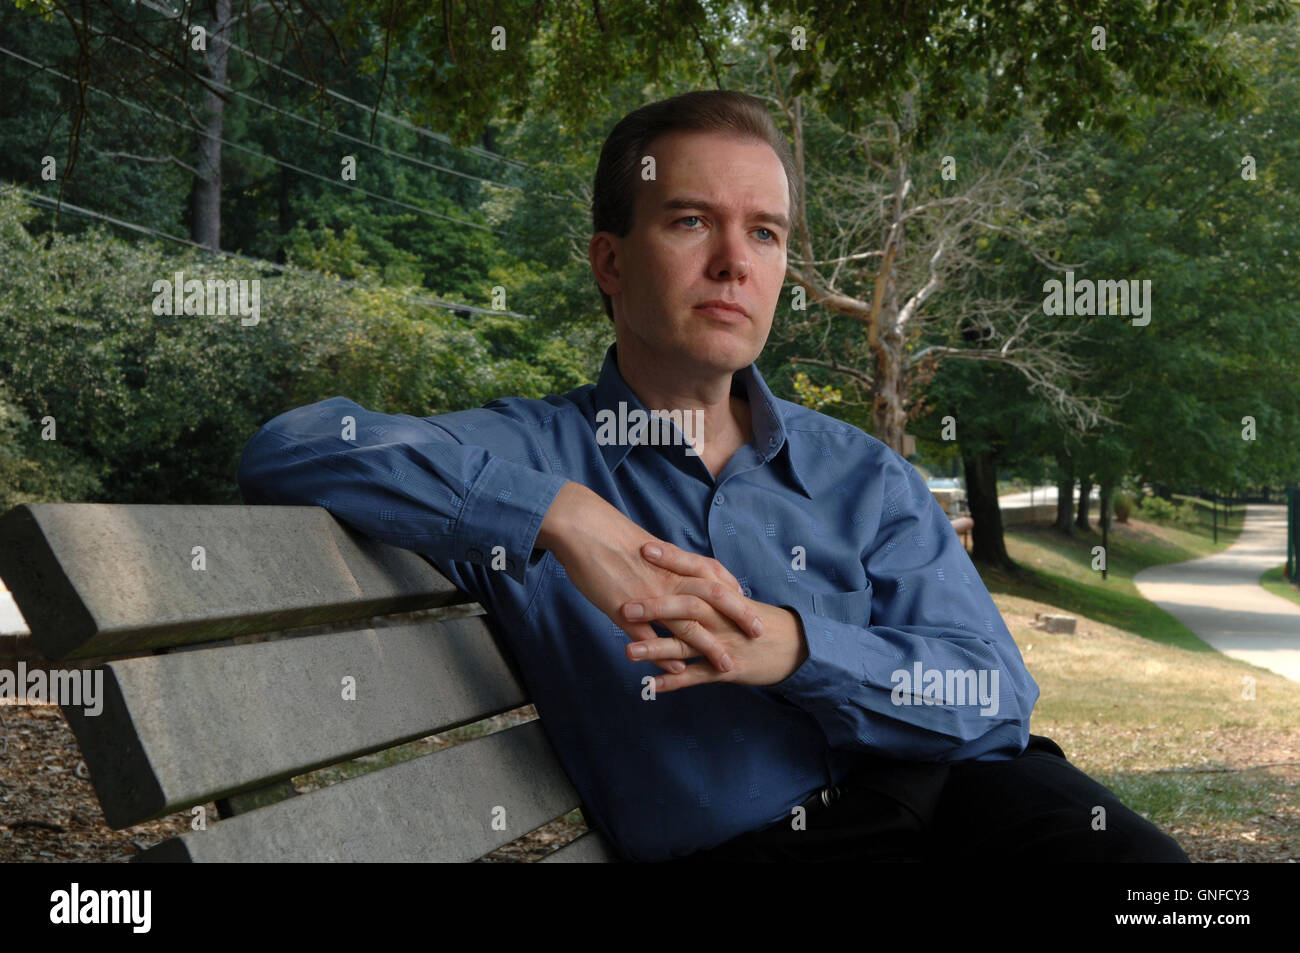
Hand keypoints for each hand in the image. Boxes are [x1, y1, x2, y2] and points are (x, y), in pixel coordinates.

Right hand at [536, 483, 763, 674]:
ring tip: (726, 665)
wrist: (582, 527)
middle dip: (739, 617)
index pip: (715, 578)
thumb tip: (682, 574)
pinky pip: (650, 637)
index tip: (752, 609)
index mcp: (674, 561)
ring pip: (687, 622)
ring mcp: (647, 595)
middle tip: (759, 634)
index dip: (736, 595)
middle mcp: (667, 578)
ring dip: (710, 646)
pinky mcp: (623, 609)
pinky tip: (678, 670)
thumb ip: (668, 564)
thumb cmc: (612, 535)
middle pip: (713, 598)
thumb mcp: (648, 548)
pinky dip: (666, 654)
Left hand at [621, 543, 807, 691]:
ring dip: (657, 648)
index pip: (696, 570)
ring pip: (687, 645)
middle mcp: (722, 617)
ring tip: (628, 652)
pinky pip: (697, 676)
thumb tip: (675, 563)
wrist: (794, 646)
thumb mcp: (733, 596)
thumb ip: (706, 583)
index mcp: (723, 594)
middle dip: (656, 607)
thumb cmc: (755, 619)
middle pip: (689, 607)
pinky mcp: (727, 669)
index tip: (644, 549)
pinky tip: (651, 685)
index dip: (671, 560)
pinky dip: (675, 681)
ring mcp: (724, 643)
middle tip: (626, 605)